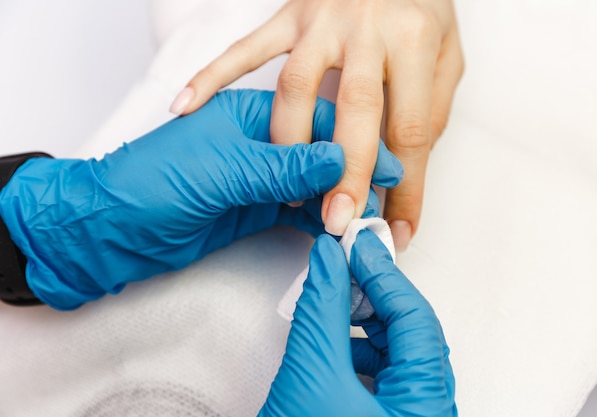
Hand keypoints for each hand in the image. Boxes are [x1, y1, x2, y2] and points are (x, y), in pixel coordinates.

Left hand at [0, 89, 401, 309]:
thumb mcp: (223, 170)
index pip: (315, 121)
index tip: (385, 164)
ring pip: (310, 185)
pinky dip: (316, 220)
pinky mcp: (253, 208)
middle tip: (381, 196)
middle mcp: (259, 142)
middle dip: (352, 174)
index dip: (353, 144)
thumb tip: (337, 161)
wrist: (112, 229)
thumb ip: (283, 167)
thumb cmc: (151, 183)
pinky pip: (295, 211)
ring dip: (336, 200)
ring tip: (364, 218)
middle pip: (318, 154)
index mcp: (250, 113)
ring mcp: (258, 177)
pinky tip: (336, 229)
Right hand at [172, 0, 463, 249]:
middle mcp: (365, 29)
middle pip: (354, 110)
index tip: (397, 230)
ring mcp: (320, 21)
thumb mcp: (446, 54)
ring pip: (295, 87)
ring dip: (289, 144)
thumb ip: (432, 109)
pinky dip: (212, 76)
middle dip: (344, 173)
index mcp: (413, 39)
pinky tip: (187, 104)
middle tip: (337, 221)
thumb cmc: (421, 4)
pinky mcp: (287, 16)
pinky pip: (245, 48)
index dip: (407, 186)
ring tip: (289, 191)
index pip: (411, 128)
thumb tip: (406, 169)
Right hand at [259, 230, 456, 416]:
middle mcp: (425, 414)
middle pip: (413, 336)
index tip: (359, 246)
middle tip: (347, 267)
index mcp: (424, 407)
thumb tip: (329, 261)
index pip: (417, 319)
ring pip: (400, 355)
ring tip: (337, 303)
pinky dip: (361, 350)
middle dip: (376, 297)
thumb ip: (323, 309)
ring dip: (367, 323)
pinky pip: (385, 375)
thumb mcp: (311, 376)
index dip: (385, 275)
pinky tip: (337, 342)